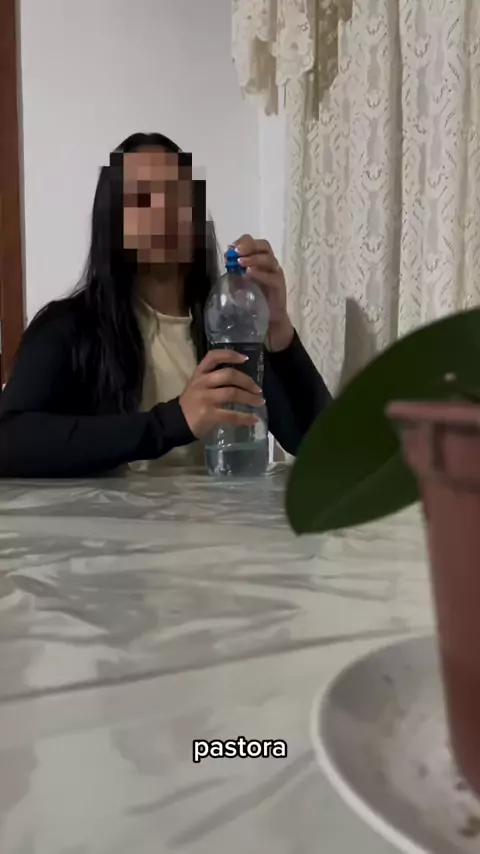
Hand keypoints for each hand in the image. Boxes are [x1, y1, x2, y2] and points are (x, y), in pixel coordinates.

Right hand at [179, 350, 263, 438]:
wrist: (175, 422)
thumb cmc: (190, 403)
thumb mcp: (197, 385)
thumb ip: (214, 379)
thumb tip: (241, 381)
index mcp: (199, 374)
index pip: (213, 357)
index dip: (230, 355)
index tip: (245, 359)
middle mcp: (201, 383)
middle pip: (229, 375)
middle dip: (247, 381)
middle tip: (258, 389)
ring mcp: (205, 398)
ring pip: (232, 393)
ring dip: (249, 398)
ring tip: (259, 402)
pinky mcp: (208, 414)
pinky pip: (231, 414)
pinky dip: (245, 417)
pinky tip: (253, 419)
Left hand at [233, 234, 294, 351]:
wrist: (269, 319)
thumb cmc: (255, 298)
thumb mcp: (241, 282)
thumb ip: (235, 270)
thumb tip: (227, 257)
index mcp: (261, 259)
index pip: (255, 243)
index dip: (244, 242)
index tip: (231, 248)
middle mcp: (270, 263)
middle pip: (264, 246)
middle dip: (249, 246)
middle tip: (236, 251)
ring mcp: (276, 273)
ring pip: (268, 258)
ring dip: (252, 258)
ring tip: (240, 263)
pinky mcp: (279, 285)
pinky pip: (271, 276)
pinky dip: (259, 273)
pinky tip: (248, 274)